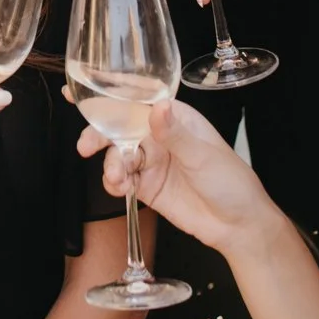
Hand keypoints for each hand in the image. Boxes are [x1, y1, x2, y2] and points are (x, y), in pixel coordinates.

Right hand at [78, 100, 285, 255]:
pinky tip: (120, 188)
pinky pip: (121, 179)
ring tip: (117, 179)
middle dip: (99, 134)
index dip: (110, 93)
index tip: (80, 92)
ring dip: (111, 165)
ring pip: (117, 154)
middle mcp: (160, 136)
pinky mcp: (147, 186)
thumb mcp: (203, 156)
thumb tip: (158, 107)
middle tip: (86, 146)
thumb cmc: (231, 182)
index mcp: (176, 118)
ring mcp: (152, 161)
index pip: (138, 99)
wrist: (238, 226)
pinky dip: (114, 183)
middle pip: (119, 127)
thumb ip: (176, 134)